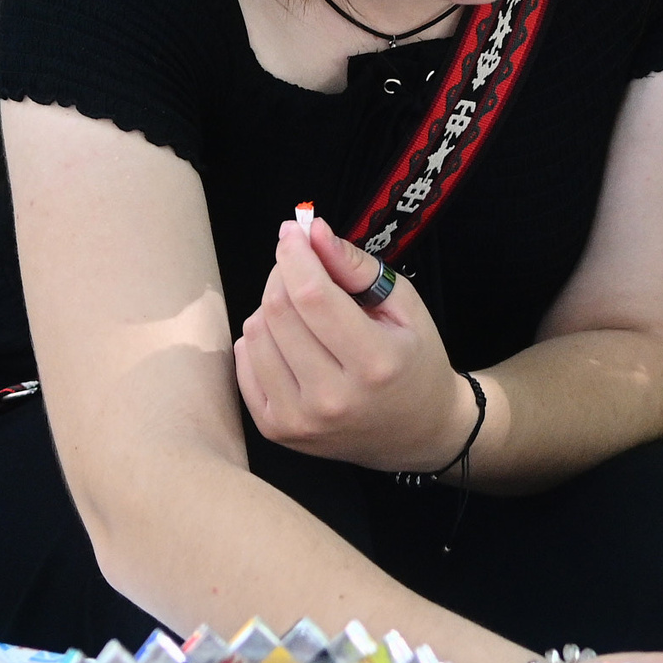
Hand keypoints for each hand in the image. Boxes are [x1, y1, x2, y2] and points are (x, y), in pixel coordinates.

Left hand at [235, 215, 475, 472]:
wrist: (417, 432)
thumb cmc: (414, 361)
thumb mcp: (403, 305)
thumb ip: (356, 267)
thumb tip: (312, 231)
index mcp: (374, 363)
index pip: (313, 296)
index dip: (296, 254)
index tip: (293, 231)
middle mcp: (332, 398)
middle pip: (278, 311)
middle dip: (283, 272)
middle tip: (301, 264)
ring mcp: (299, 420)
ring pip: (256, 333)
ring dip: (271, 305)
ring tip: (303, 309)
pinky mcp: (276, 430)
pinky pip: (244, 363)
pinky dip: (260, 338)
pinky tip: (290, 339)